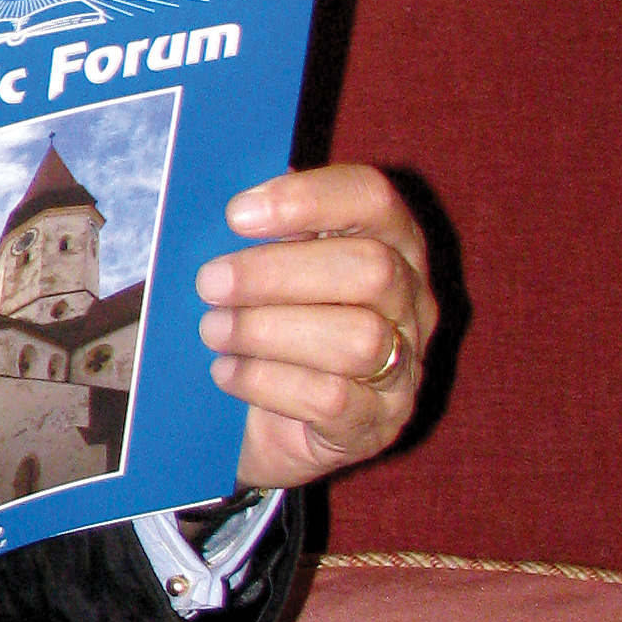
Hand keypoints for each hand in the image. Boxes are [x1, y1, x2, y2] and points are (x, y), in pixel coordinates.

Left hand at [195, 165, 436, 489]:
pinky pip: (330, 399)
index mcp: (390, 243)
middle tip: (209, 283)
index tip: (237, 214)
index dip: (309, 198)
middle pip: (371, 269)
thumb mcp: (269, 272)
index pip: (374, 198)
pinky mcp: (376, 424)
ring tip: (213, 331)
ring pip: (356, 339)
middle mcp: (411, 302)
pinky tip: (227, 373)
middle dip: (277, 273)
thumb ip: (265, 231)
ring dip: (267, 331)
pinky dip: (266, 381)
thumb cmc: (271, 326)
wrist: (268, 426)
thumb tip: (231, 195)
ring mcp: (404, 368)